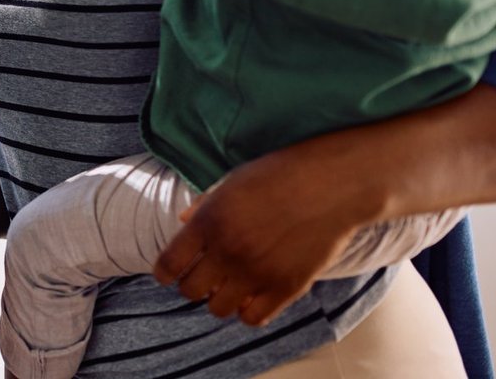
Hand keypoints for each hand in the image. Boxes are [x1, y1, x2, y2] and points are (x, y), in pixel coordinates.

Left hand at [153, 145, 363, 325]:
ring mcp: (257, 272)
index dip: (164, 273)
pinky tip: (252, 296)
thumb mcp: (230, 183)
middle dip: (191, 285)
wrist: (331, 184)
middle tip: (202, 276)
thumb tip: (182, 222)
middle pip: (190, 291)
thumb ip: (203, 206)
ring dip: (218, 299)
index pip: (168, 265)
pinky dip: (247, 311)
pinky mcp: (287, 288)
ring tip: (228, 286)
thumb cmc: (278, 176)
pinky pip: (254, 318)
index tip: (169, 273)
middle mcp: (227, 251)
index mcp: (208, 222)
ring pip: (218, 309)